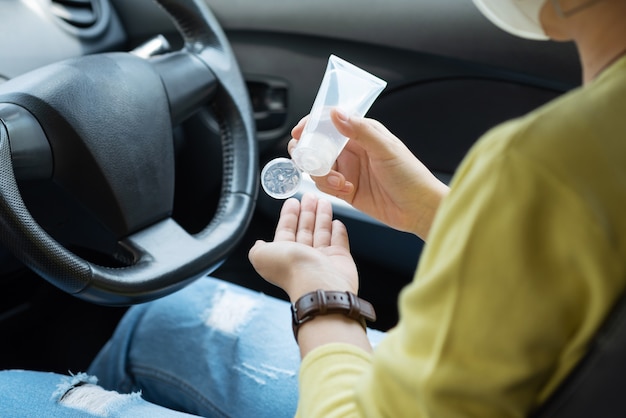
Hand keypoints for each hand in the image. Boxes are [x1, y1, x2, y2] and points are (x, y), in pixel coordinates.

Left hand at [248, 193, 357, 302]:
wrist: (319, 283)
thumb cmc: (291, 269)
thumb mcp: (261, 256)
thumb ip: (257, 248)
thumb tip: (258, 244)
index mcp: (284, 255)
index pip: (286, 231)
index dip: (289, 216)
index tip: (293, 202)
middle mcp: (303, 256)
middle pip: (305, 229)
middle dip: (307, 211)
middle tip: (310, 197)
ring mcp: (323, 258)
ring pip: (322, 232)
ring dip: (322, 216)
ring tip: (323, 201)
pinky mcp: (340, 259)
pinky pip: (339, 241)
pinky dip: (338, 231)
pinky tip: (336, 222)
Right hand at [290, 109, 448, 239]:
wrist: (419, 210)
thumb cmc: (411, 176)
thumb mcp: (386, 149)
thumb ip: (360, 131)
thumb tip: (335, 113)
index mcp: (361, 132)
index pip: (329, 122)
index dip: (310, 125)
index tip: (299, 133)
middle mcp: (351, 149)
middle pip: (317, 145)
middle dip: (307, 152)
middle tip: (307, 161)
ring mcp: (348, 169)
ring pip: (318, 167)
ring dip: (322, 174)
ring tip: (340, 182)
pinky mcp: (346, 189)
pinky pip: (325, 185)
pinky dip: (329, 188)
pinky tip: (346, 190)